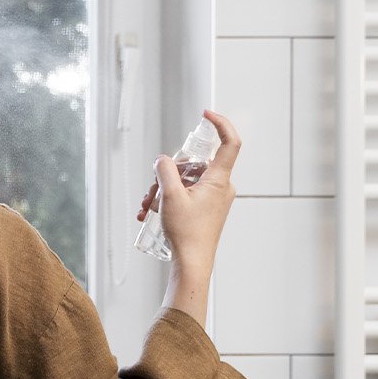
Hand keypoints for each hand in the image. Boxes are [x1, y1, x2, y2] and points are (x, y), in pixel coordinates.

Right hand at [148, 108, 240, 268]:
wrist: (192, 264)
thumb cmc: (187, 233)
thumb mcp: (170, 196)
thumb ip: (165, 171)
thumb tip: (162, 160)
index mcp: (219, 180)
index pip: (230, 143)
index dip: (220, 124)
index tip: (205, 115)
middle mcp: (220, 187)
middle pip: (194, 164)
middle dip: (168, 172)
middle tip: (152, 189)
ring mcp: (213, 199)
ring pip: (186, 181)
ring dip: (163, 189)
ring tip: (147, 206)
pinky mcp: (206, 210)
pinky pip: (187, 194)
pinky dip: (169, 199)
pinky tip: (151, 212)